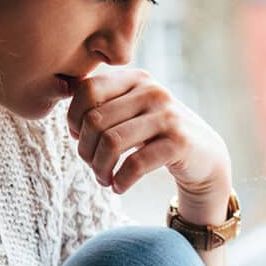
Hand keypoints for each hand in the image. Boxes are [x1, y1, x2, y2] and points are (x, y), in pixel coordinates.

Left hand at [66, 69, 230, 203]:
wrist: (204, 154)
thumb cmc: (156, 134)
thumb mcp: (132, 110)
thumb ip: (103, 100)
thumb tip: (61, 89)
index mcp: (136, 78)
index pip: (87, 90)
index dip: (73, 118)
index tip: (78, 138)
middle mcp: (152, 91)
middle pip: (95, 120)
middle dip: (85, 151)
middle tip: (92, 166)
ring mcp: (168, 115)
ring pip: (111, 142)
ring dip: (100, 169)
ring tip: (104, 179)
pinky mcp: (178, 142)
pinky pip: (135, 164)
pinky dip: (120, 181)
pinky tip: (119, 187)